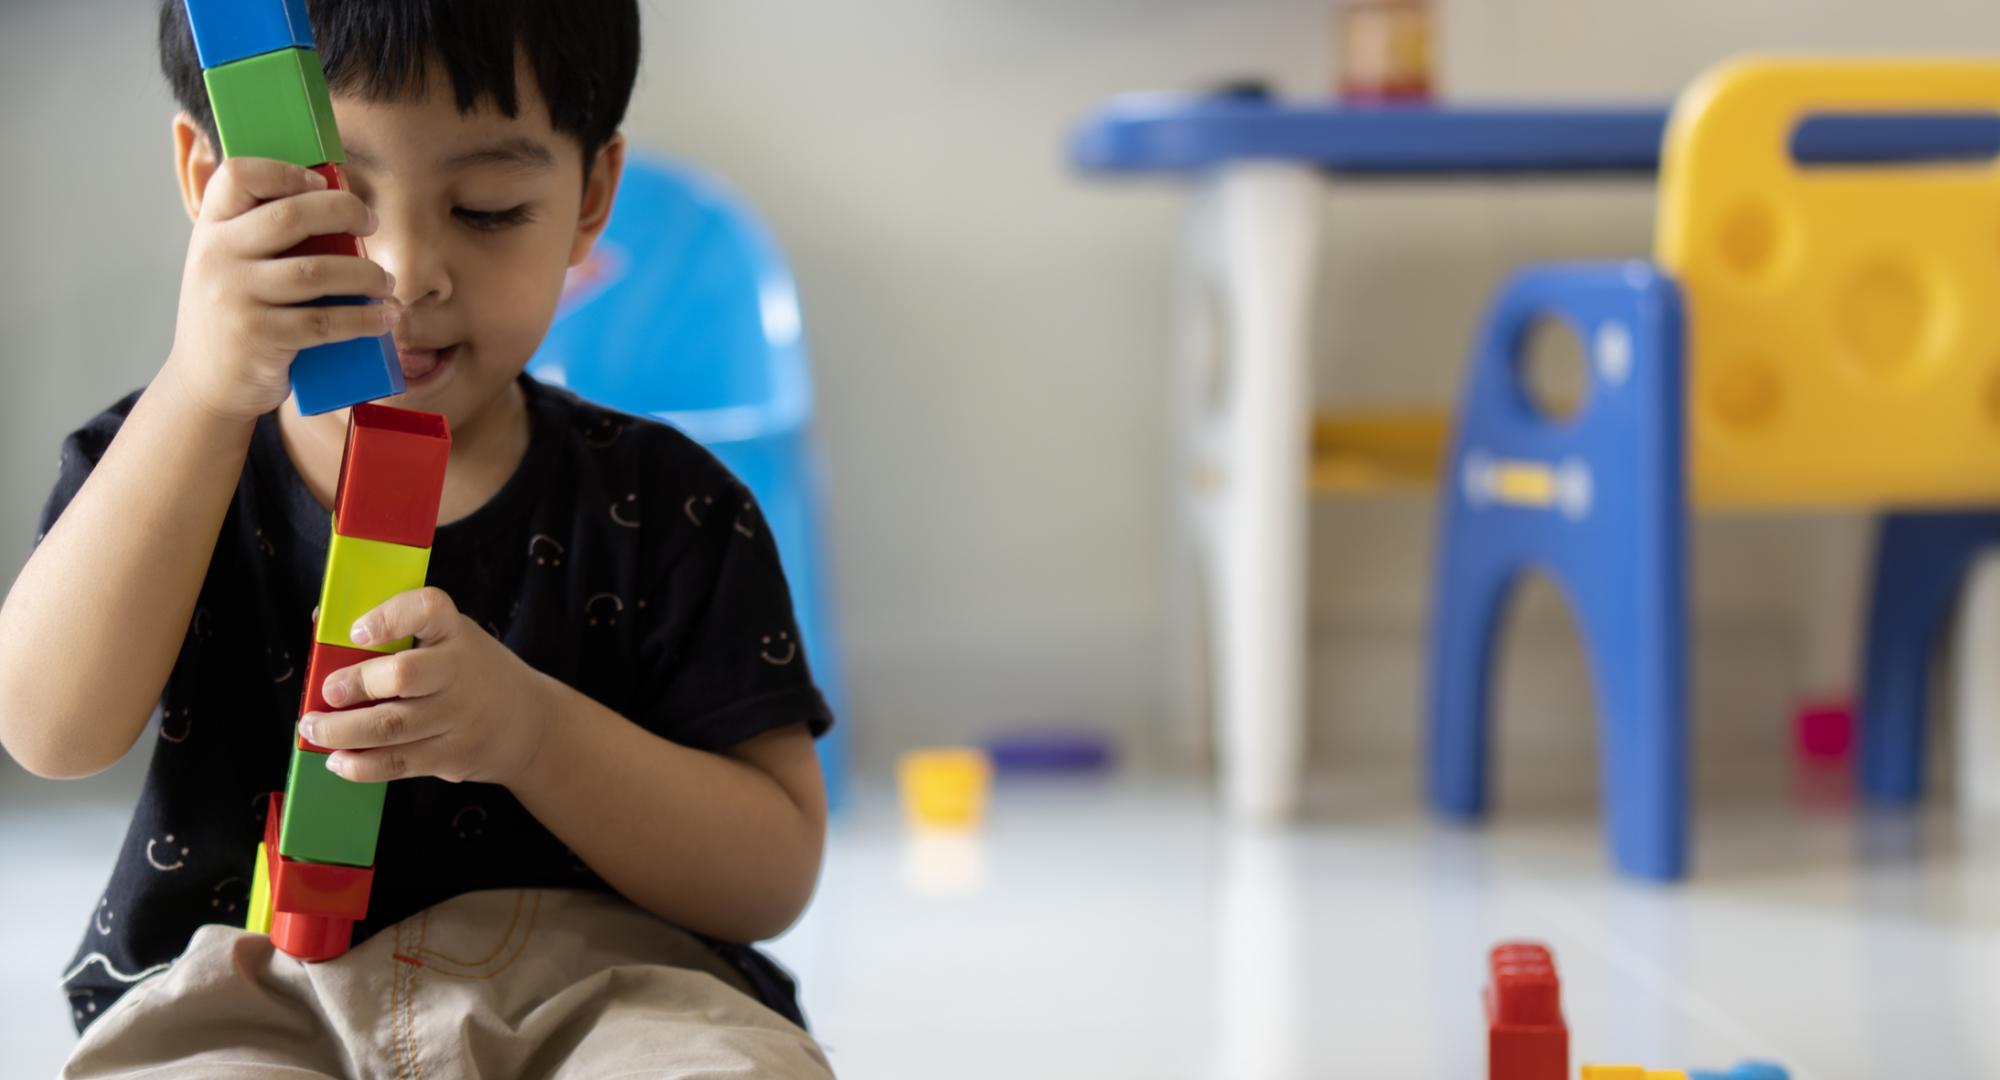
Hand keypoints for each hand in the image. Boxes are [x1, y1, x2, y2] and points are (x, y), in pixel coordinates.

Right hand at [162, 157, 399, 422]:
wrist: (205, 385)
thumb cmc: (235, 316)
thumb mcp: (230, 267)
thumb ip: (261, 235)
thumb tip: (335, 200)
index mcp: (210, 229)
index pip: (238, 175)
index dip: (286, 171)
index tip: (324, 185)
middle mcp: (217, 257)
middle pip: (291, 215)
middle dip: (344, 212)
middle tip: (371, 223)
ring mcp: (235, 297)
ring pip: (317, 271)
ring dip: (366, 274)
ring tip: (386, 282)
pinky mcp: (259, 337)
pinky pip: (324, 322)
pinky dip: (364, 319)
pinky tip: (385, 317)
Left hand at [299, 587, 552, 785]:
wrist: (530, 722)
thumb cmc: (470, 672)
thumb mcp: (450, 639)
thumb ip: (398, 631)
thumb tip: (320, 622)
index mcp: (456, 631)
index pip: (427, 609)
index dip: (388, 618)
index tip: (357, 631)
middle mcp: (461, 671)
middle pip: (403, 676)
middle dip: (354, 684)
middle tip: (326, 692)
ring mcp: (459, 717)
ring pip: (391, 726)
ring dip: (341, 730)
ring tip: (312, 729)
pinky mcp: (453, 756)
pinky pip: (398, 763)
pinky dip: (360, 765)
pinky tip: (338, 760)